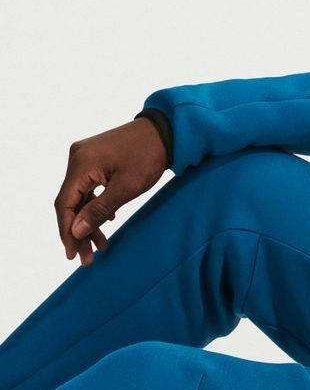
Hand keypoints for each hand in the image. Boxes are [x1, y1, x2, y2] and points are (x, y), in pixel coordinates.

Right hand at [55, 118, 168, 265]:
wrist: (166, 131)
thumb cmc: (149, 157)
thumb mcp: (127, 188)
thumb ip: (99, 210)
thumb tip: (76, 232)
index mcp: (80, 164)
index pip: (64, 205)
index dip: (67, 232)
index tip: (73, 255)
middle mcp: (77, 158)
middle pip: (71, 202)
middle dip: (79, 232)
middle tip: (87, 259)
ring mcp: (85, 157)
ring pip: (81, 196)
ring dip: (89, 220)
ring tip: (101, 246)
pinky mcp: (96, 158)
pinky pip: (89, 187)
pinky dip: (96, 206)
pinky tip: (106, 222)